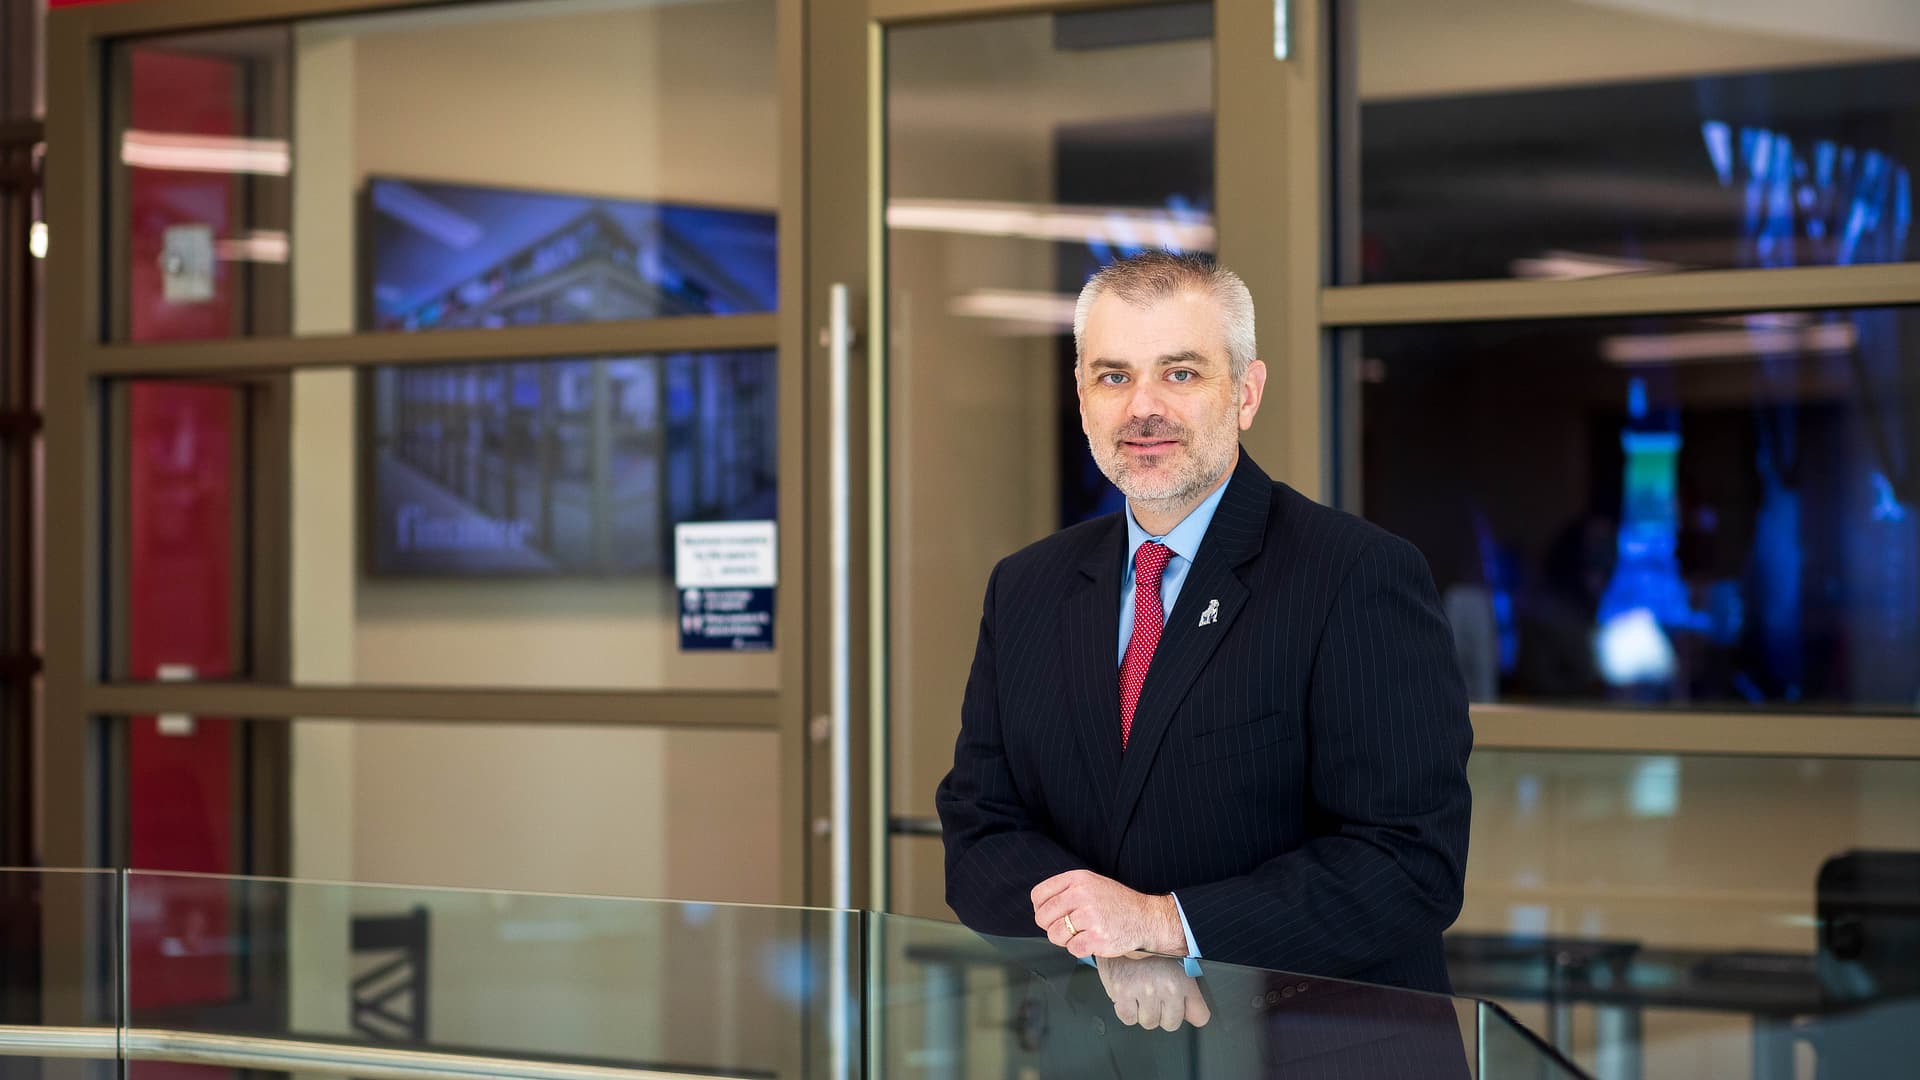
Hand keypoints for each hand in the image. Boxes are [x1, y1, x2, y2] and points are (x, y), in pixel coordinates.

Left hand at [1030, 869, 1184, 958]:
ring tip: (1082, 933)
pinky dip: (1079, 949)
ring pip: (1055, 935)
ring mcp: (1090, 916)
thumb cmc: (1116, 903)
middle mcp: (1081, 894)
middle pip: (1043, 917)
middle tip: (1068, 928)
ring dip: (1065, 940)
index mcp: (1077, 879)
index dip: (1041, 909)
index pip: (1039, 895)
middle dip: (1052, 927)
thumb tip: (1040, 908)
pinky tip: (1092, 941)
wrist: (1145, 918)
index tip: (1051, 915)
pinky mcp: (1097, 937)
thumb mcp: (1090, 884)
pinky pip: (1071, 949)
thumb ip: (1065, 891)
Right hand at [1096, 955, 1211, 1030]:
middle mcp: (1167, 986)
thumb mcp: (1175, 965)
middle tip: (1155, 996)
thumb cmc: (1145, 950)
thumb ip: (1187, 991)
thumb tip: (1196, 1016)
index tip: (1181, 1008)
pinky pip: (1129, 1019)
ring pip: (1149, 1022)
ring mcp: (1145, 991)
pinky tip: (1128, 994)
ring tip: (1140, 992)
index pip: (1200, 1016)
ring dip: (1143, 1012)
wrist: (1118, 933)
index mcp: (1183, 980)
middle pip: (1171, 1024)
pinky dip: (1126, 1011)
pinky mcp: (1123, 993)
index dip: (1187, 1013)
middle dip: (1162, 1014)